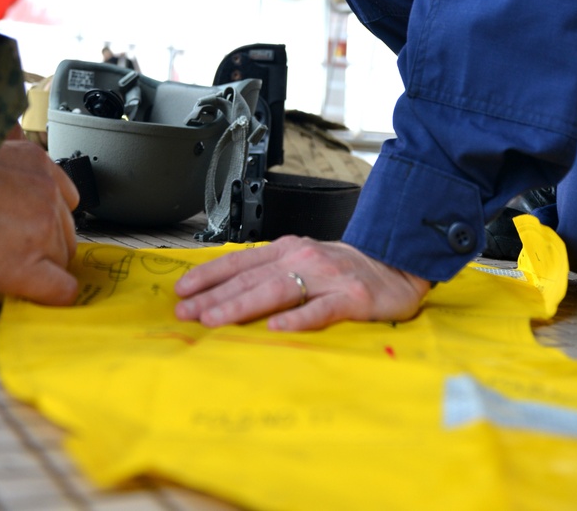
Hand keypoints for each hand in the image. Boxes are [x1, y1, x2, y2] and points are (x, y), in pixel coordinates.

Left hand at [0, 126, 79, 305]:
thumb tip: (7, 283)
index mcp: (23, 267)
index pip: (64, 292)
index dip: (50, 294)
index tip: (41, 291)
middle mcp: (42, 229)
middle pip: (66, 256)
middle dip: (45, 261)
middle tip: (16, 257)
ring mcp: (44, 192)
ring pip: (68, 223)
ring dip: (49, 229)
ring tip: (18, 227)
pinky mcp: (38, 162)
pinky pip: (65, 189)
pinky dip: (53, 197)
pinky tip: (31, 199)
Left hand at [174, 235, 430, 331]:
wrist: (396, 265)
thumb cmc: (342, 270)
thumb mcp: (302, 261)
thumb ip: (270, 272)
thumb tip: (225, 292)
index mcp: (286, 249)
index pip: (239, 261)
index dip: (208, 275)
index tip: (180, 291)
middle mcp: (302, 256)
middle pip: (251, 277)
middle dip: (214, 295)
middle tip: (185, 313)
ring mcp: (326, 276)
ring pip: (277, 289)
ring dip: (241, 304)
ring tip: (215, 320)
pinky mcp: (351, 297)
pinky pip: (320, 309)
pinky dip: (297, 318)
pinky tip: (276, 328)